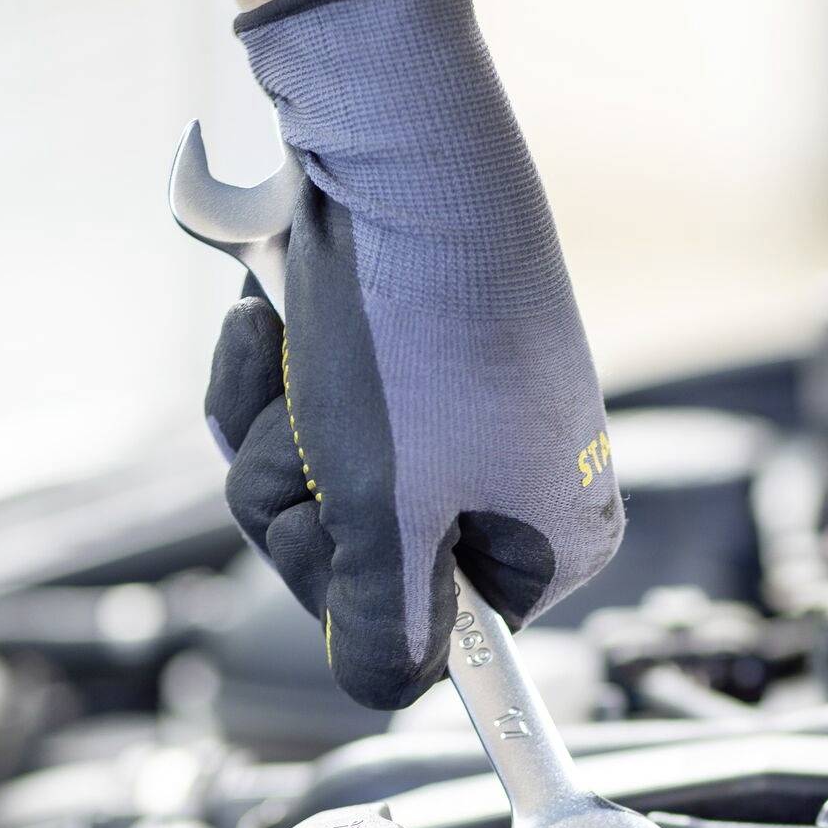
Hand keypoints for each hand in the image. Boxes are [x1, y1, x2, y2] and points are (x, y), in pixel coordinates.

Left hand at [205, 0, 622, 708]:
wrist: (390, 139)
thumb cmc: (416, 327)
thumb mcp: (387, 513)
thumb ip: (383, 632)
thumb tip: (388, 687)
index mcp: (557, 532)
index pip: (451, 637)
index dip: (372, 600)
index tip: (347, 545)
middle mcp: (514, 475)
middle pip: (366, 565)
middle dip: (305, 501)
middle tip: (323, 430)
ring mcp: (451, 411)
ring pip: (316, 487)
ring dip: (276, 431)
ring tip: (309, 361)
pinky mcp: (393, 355)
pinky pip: (302, 411)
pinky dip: (271, 373)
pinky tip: (287, 320)